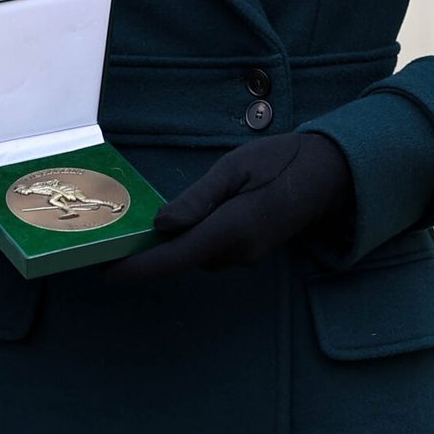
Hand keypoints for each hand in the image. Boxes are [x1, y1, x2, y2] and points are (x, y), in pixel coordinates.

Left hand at [101, 133, 350, 281]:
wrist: (328, 175)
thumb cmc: (281, 161)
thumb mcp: (235, 168)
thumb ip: (198, 199)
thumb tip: (163, 226)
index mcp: (232, 229)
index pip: (175, 257)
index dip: (138, 268)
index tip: (104, 272)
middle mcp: (237, 252)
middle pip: (180, 259)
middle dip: (147, 254)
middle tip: (110, 239)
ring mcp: (246, 256)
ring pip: (194, 254)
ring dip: (170, 244)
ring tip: (138, 227)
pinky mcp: (250, 252)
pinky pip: (210, 250)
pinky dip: (190, 240)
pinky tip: (179, 222)